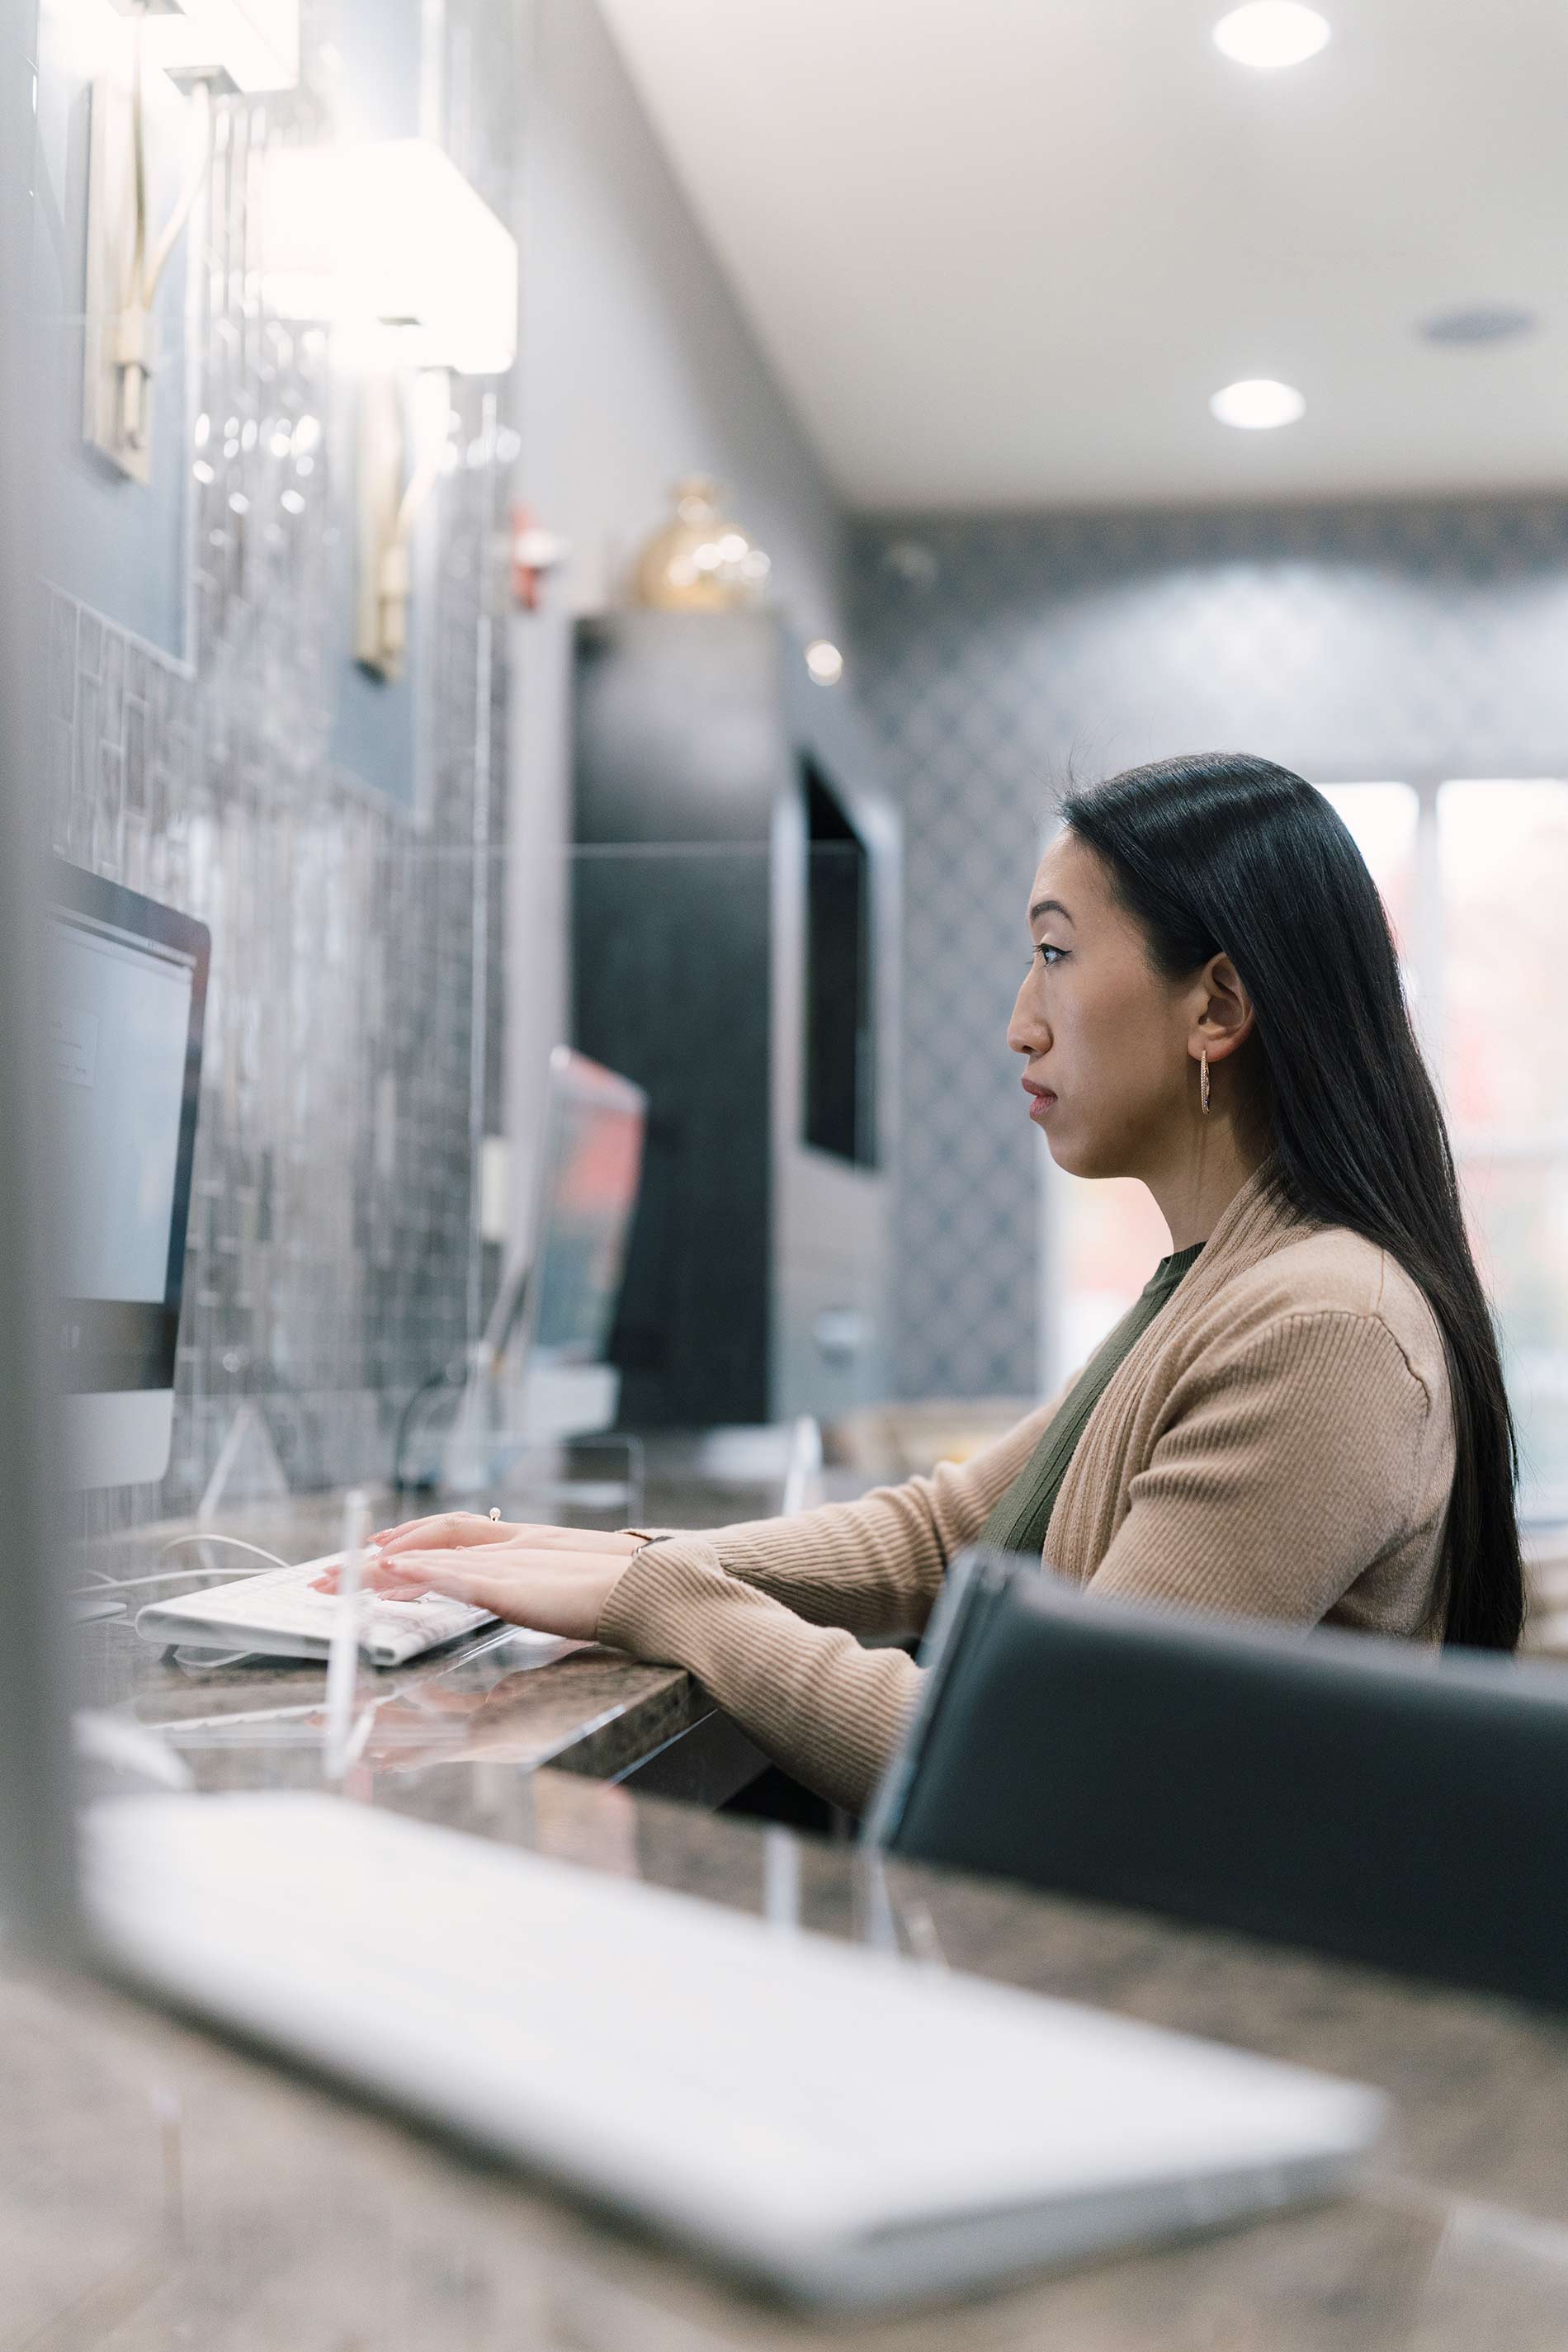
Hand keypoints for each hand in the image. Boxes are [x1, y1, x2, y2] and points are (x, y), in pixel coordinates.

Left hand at [311, 1510, 648, 1641]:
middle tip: (325, 1576)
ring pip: (432, 1555)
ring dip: (381, 1567)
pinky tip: (389, 1571)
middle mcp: (513, 1546)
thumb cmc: (622, 1607)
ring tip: (337, 1579)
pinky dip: (419, 1569)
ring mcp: (513, 1561)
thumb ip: (521, 1612)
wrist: (661, 1598)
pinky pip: (456, 1571)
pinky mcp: (516, 1583)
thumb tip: (483, 1651)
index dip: (406, 1543)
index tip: (368, 1559)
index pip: (451, 1536)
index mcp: (525, 1549)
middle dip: (375, 1559)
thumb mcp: (561, 1607)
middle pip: (430, 1540)